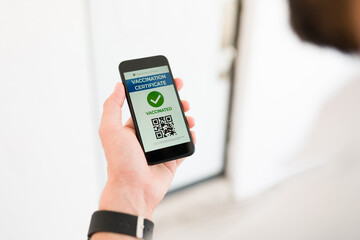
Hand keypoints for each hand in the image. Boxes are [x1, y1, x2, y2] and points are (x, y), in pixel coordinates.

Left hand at [97, 78, 195, 220]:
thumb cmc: (120, 162)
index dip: (158, 91)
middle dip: (175, 102)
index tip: (167, 80)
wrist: (134, 190)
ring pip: (177, 127)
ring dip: (185, 118)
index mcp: (133, 127)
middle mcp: (148, 135)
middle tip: (182, 96)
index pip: (147, 104)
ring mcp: (161, 146)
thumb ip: (112, 107)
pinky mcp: (172, 158)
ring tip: (189, 116)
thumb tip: (118, 86)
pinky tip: (192, 132)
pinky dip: (191, 137)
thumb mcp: (110, 130)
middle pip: (165, 113)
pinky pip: (185, 144)